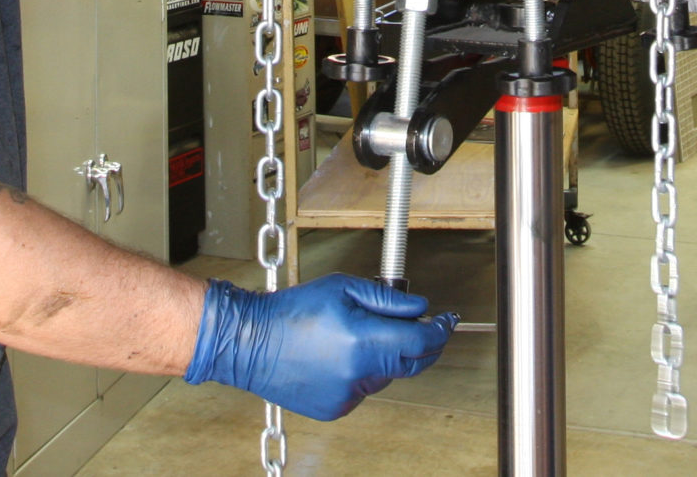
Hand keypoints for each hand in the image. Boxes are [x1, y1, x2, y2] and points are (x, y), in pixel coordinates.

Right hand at [185, 274, 456, 419]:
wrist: (250, 344)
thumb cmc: (291, 311)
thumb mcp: (342, 288)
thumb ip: (387, 299)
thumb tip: (421, 308)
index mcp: (361, 340)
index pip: (420, 341)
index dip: (439, 330)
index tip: (446, 320)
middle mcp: (358, 373)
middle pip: (410, 363)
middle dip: (420, 344)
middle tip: (419, 325)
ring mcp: (347, 395)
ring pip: (385, 375)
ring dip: (384, 356)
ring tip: (352, 334)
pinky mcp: (336, 408)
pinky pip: (363, 388)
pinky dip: (361, 372)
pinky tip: (336, 355)